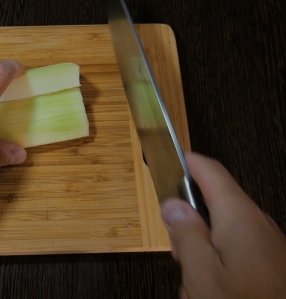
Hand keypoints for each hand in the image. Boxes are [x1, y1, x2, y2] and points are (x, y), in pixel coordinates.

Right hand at [161, 152, 285, 298]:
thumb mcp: (200, 272)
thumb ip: (185, 233)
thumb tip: (174, 206)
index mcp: (239, 217)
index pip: (211, 171)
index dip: (188, 161)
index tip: (170, 158)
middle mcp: (258, 223)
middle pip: (217, 201)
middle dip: (190, 218)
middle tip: (176, 245)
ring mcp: (268, 242)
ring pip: (226, 227)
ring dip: (204, 242)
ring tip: (194, 274)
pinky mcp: (272, 261)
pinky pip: (239, 246)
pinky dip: (220, 257)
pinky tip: (214, 284)